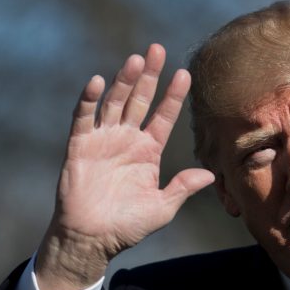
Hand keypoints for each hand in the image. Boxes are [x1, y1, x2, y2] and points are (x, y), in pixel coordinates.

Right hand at [35, 44, 214, 289]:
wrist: (92, 239)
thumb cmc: (127, 226)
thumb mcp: (162, 207)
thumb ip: (182, 187)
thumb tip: (210, 174)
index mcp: (148, 152)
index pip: (164, 117)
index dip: (173, 96)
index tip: (185, 74)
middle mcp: (127, 140)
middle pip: (139, 100)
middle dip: (148, 76)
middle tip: (157, 49)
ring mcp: (103, 140)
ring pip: (115, 103)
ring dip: (123, 81)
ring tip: (135, 59)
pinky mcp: (79, 146)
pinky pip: (84, 118)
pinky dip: (89, 100)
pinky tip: (99, 82)